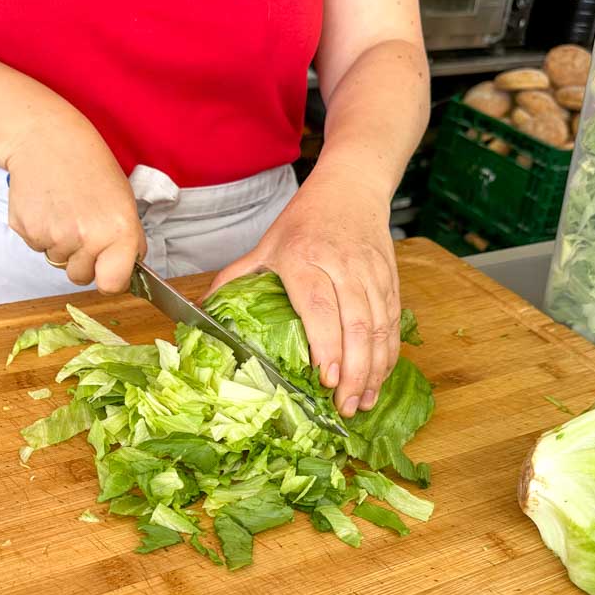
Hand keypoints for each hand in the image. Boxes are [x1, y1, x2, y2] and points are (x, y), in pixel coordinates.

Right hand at [3, 112, 145, 292]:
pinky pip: (37, 246)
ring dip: (61, 243)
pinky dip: (41, 231)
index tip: (108, 269)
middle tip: (83, 225)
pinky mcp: (25, 230)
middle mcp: (86, 238)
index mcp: (118, 232)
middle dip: (82, 260)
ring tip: (65, 208)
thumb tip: (128, 270)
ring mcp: (53, 236)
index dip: (110, 279)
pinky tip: (47, 205)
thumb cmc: (90, 167)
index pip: (113, 285)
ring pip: (57, 261)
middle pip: (80, 277)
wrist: (45, 138)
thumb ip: (129, 240)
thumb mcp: (124, 201)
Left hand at [209, 169, 399, 417]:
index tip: (324, 378)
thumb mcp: (266, 245)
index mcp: (305, 259)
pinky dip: (388, 355)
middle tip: (343, 407)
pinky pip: (393, 323)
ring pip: (380, 328)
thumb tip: (201, 312)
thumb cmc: (305, 220)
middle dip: (353, 371)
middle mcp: (342, 267)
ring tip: (362, 402)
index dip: (326, 345)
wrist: (352, 188)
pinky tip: (378, 379)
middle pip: (356, 325)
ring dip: (374, 369)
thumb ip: (236, 278)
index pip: (320, 307)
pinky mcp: (390, 280)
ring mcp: (370, 274)